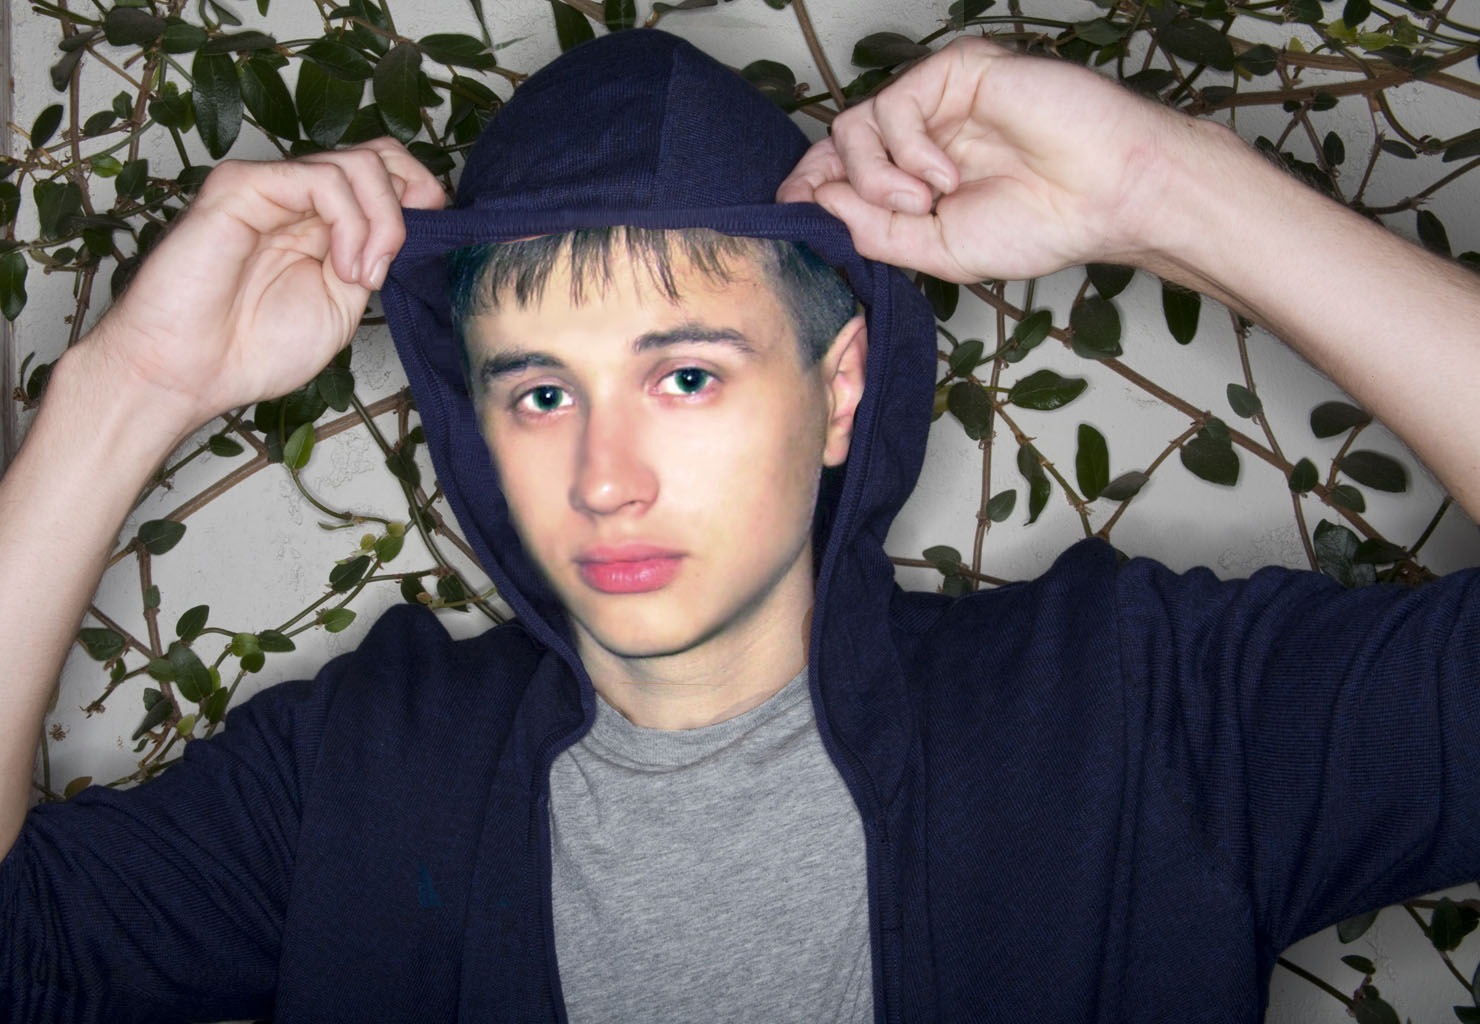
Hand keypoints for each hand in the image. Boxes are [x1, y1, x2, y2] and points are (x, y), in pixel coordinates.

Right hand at [80, 137, 444, 429]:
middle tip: (395, 260)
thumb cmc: (252, 349)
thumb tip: (418, 226)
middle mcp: (299, 198)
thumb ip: (374, 260)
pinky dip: (351, 221)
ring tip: (361, 276)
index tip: (433, 243)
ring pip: (359, 164)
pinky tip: (344, 266)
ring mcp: (271, 186)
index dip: (422, 197)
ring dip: (382, 223)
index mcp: (324, 222)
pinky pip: (320, 178)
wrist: (185, 372)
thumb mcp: (343, 306)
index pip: (387, 174)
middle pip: (381, 156)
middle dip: (411, 202)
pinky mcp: (242, 184)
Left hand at [778, 37, 1191, 282]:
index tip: (793, 213)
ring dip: (878, 175)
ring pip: (856, 124)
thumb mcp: (937, 249)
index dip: (810, 187)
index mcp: (917, 174)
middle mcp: (922, 133)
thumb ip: (872, 230)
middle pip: (838, 144)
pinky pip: (894, 103)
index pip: (841, 170)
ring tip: (928, 201)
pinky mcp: (956, 71)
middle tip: (892, 215)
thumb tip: (815, 203)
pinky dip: (908, 148)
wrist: (1108, 195)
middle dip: (842, 187)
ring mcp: (938, 100)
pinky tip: (945, 175)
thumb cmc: (1040, 225)